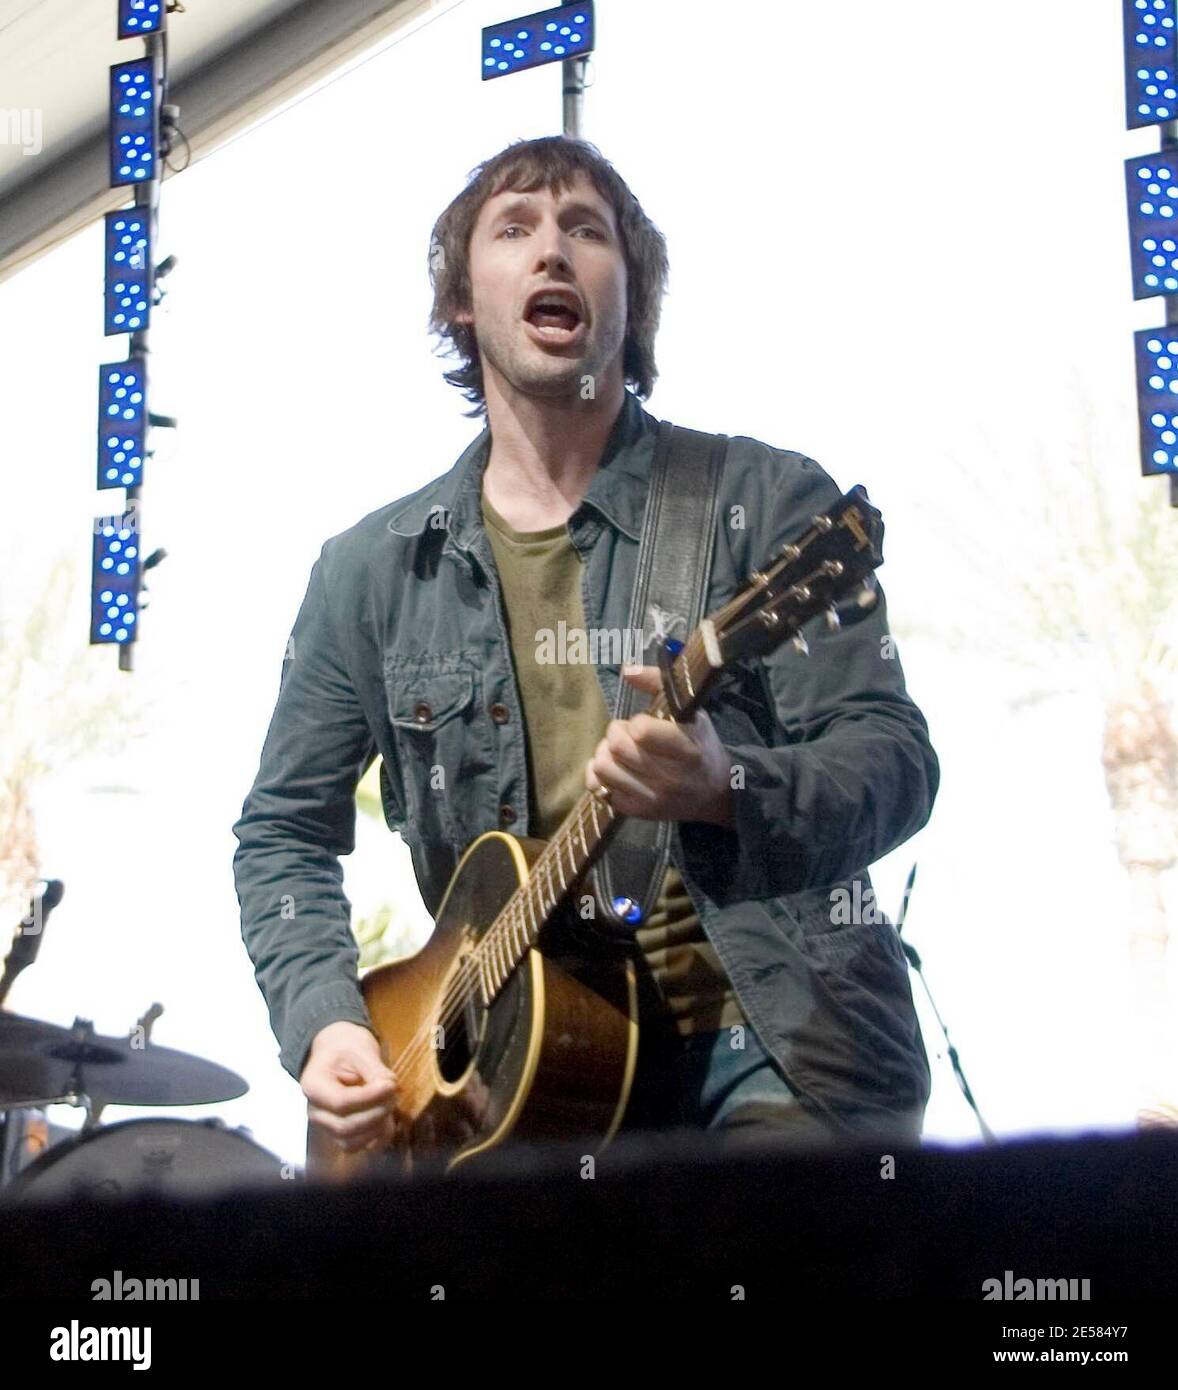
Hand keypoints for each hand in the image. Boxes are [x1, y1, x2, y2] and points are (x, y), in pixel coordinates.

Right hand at [301, 1020, 398, 1154]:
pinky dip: (375, 1139)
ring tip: (390, 1104)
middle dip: (376, 1113)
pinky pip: (357, 1146)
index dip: (369, 1098)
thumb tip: (392, 1088)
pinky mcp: (340, 1134)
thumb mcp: (360, 1049)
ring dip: (377, 1128)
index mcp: (313, 1086)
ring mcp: (326, 1126)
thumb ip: (376, 1070)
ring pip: (351, 1142)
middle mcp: (315, 1112)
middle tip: (394, 1093)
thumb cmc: (345, 1047)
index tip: (392, 1086)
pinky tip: (388, 1120)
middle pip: (345, 1126)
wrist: (336, 1051)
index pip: (341, 1102)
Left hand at [584, 664, 733, 826]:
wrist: (714, 792)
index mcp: (688, 749)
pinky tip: (614, 769)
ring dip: (604, 753)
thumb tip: (627, 670)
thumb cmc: (699, 745)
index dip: (636, 723)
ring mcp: (654, 798)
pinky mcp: (638, 812)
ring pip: (603, 767)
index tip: (643, 724)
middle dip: (615, 733)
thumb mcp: (690, 712)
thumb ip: (660, 685)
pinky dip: (599, 775)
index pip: (642, 732)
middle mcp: (672, 778)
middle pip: (617, 747)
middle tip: (626, 734)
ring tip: (618, 751)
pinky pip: (599, 789)